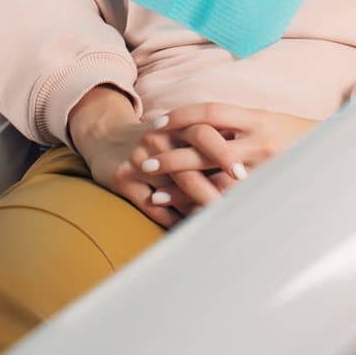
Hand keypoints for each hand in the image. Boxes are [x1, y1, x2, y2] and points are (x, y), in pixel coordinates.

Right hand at [70, 93, 240, 230]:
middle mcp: (158, 138)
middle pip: (189, 157)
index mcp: (177, 124)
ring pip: (173, 186)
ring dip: (197, 205)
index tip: (245, 173)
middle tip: (235, 199)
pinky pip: (152, 206)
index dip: (225, 152)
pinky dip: (173, 219)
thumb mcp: (180, 131)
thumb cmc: (157, 139)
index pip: (205, 132)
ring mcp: (139, 159)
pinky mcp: (123, 180)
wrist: (107, 138)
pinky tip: (191, 230)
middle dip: (213, 181)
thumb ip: (211, 139)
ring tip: (219, 220)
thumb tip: (249, 159)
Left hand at [135, 103, 320, 203]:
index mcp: (256, 118)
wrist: (333, 158)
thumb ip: (236, 123)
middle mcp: (259, 141)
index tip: (157, 123)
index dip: (182, 116)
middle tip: (145, 162)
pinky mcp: (268, 192)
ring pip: (214, 181)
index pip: (211, 112)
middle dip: (173, 156)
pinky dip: (206, 208)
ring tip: (156, 195)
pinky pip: (231, 203)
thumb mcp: (268, 121)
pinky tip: (185, 215)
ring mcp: (264, 170)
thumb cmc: (295, 136)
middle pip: (206, 147)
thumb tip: (197, 123)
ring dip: (183, 188)